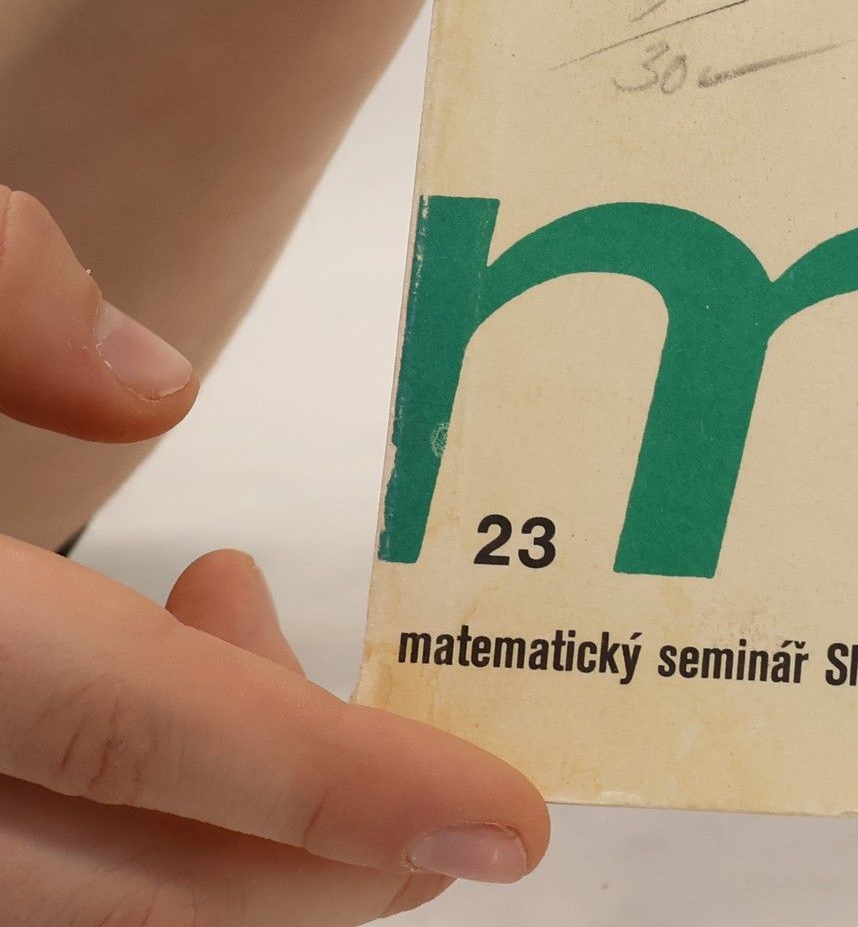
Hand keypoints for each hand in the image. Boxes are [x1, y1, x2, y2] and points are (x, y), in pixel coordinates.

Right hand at [0, 187, 549, 922]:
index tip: (503, 823)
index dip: (329, 789)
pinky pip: (26, 836)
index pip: (134, 734)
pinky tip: (155, 626)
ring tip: (230, 596)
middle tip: (462, 802)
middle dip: (319, 865)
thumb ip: (7, 295)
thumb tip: (161, 386)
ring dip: (210, 808)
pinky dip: (119, 786)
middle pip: (114, 881)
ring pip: (65, 885)